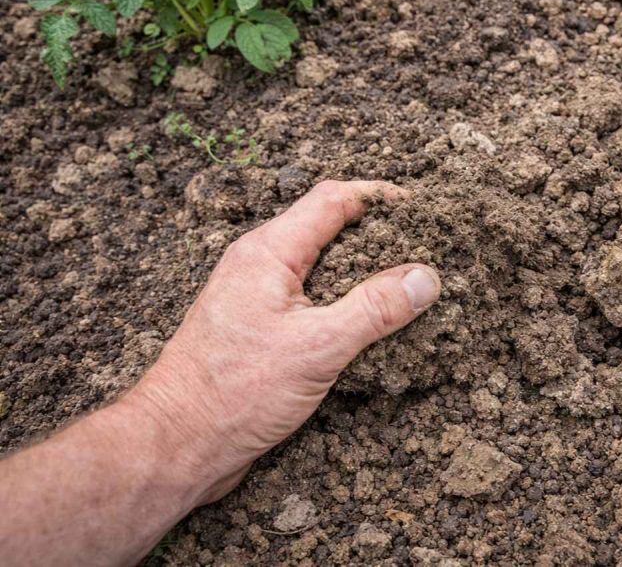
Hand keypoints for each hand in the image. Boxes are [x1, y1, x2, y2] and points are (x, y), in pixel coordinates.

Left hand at [125, 180, 440, 502]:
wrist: (176, 444)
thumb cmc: (235, 393)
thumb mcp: (318, 347)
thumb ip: (374, 309)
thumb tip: (426, 277)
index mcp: (267, 252)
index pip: (332, 200)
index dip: (378, 196)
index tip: (419, 207)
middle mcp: (258, 264)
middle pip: (326, 228)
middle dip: (375, 232)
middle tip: (421, 245)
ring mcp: (255, 296)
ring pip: (318, 266)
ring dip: (360, 269)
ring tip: (404, 282)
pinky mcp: (256, 329)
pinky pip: (309, 298)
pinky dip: (342, 300)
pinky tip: (367, 323)